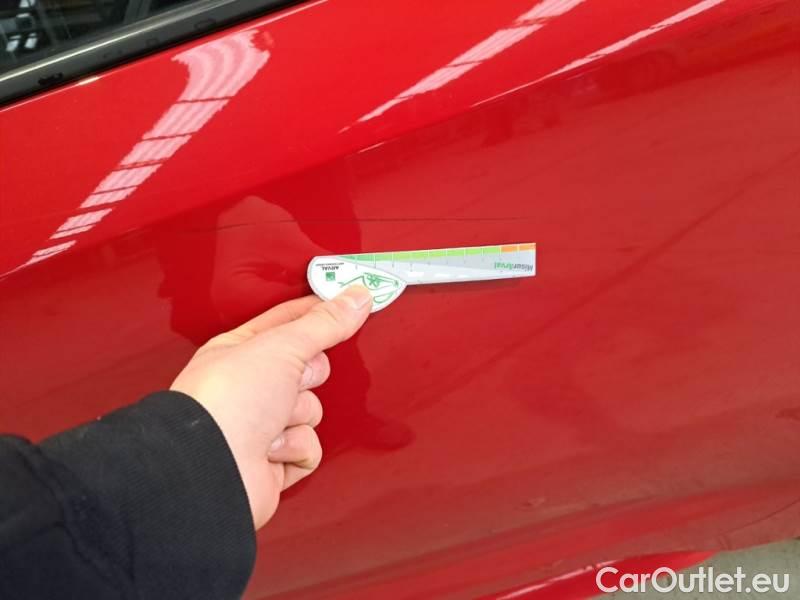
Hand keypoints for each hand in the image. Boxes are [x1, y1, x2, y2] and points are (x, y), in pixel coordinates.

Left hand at [170, 287, 372, 528]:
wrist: (212, 468)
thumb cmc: (224, 403)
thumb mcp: (282, 347)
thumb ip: (324, 323)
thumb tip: (355, 298)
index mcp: (239, 350)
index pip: (288, 322)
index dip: (317, 312)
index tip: (347, 301)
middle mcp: (248, 387)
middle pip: (308, 368)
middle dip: (306, 376)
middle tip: (293, 379)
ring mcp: (260, 426)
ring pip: (311, 411)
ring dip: (298, 416)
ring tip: (272, 422)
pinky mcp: (273, 461)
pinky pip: (309, 448)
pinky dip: (296, 449)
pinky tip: (272, 449)